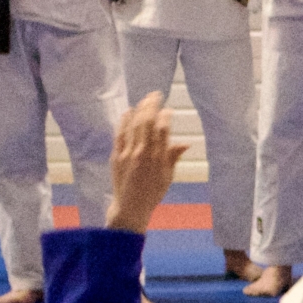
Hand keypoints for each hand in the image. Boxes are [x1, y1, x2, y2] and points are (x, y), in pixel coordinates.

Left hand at [103, 93, 183, 231]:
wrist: (130, 207)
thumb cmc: (152, 193)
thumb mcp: (168, 177)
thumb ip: (173, 157)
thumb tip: (185, 143)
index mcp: (158, 159)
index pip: (162, 130)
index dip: (165, 116)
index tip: (168, 109)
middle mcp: (143, 154)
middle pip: (147, 122)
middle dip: (152, 105)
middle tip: (156, 95)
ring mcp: (128, 154)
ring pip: (133, 125)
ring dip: (139, 109)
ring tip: (145, 100)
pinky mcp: (117, 156)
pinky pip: (120, 133)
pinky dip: (125, 120)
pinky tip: (129, 111)